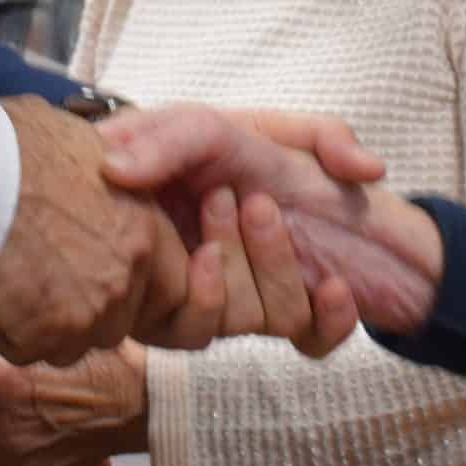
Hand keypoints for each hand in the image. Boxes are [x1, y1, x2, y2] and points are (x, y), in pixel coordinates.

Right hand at [0, 97, 221, 364]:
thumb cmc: (17, 148)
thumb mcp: (87, 149)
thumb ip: (113, 184)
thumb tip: (111, 177)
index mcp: (144, 230)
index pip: (176, 289)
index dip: (143, 293)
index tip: (111, 283)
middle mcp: (124, 277)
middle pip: (120, 322)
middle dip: (89, 311)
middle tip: (47, 275)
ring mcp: (85, 312)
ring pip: (74, 342)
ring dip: (48, 324)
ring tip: (14, 274)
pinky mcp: (42, 336)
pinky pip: (28, 348)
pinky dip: (8, 329)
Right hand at [101, 103, 442, 339]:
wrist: (352, 170)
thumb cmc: (268, 146)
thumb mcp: (212, 124)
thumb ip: (171, 138)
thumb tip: (113, 169)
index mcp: (166, 241)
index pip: (134, 280)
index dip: (150, 257)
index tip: (174, 207)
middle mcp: (200, 281)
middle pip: (185, 313)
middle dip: (213, 251)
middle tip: (225, 195)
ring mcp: (249, 303)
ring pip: (243, 322)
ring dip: (267, 268)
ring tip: (266, 205)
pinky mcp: (300, 316)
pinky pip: (305, 340)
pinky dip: (325, 318)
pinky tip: (334, 285)